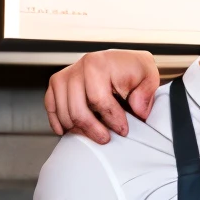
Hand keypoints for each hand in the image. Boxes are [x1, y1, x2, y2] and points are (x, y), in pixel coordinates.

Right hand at [44, 49, 160, 142]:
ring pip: (64, 112)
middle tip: (105, 138)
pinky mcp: (57, 83)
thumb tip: (138, 111)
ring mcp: (64, 76)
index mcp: (98, 64)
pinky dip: (58, 122)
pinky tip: (67, 131)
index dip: (112, 119)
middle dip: (93, 129)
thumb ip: (146, 93)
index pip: (99, 100)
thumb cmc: (134, 69)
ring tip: (94, 134)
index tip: (122, 130)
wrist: (120, 61)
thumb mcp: (149, 76)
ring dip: (78, 129)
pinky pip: (50, 106)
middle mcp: (78, 68)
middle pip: (77, 110)